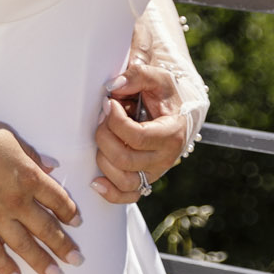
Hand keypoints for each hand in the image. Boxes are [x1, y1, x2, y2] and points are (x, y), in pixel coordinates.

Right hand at [0, 122, 81, 273]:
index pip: (57, 199)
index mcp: (29, 176)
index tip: (75, 222)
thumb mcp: (8, 136)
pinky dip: (6, 268)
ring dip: (42, 262)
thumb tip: (51, 167)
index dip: (69, 212)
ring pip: (25, 245)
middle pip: (47, 227)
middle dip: (63, 245)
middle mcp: (18, 201)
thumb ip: (31, 154)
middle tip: (76, 260)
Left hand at [92, 57, 189, 203]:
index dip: (115, 121)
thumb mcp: (157, 78)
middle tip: (103, 118)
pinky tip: (96, 181)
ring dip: (103, 158)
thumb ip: (137, 76)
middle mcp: (165, 158)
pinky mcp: (144, 180)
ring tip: (103, 136)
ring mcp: (154, 172)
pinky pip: (127, 196)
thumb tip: (112, 87)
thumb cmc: (166, 95)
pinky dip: (110, 193)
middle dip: (105, 136)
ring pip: (123, 180)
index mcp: (171, 133)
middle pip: (125, 159)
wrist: (177, 112)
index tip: (109, 103)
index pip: (137, 137)